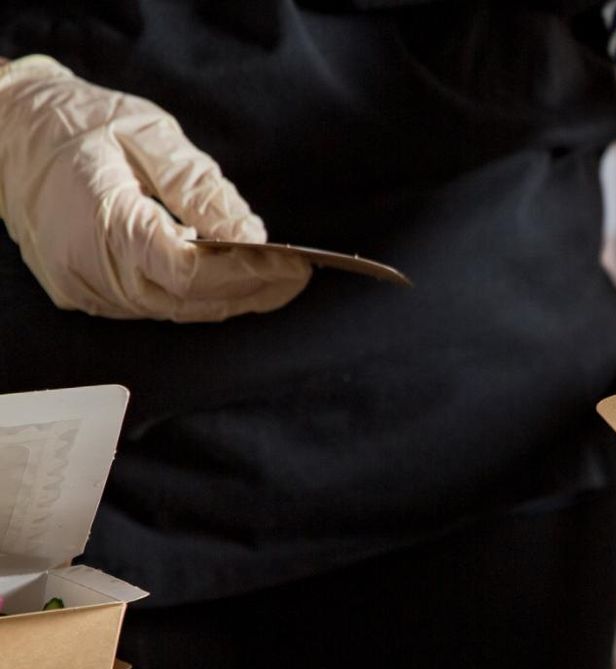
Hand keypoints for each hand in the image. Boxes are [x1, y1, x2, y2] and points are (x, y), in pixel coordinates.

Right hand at [0, 55, 308, 322]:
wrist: (9, 129)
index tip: (294, 265)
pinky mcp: (81, 292)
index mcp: (103, 219)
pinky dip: (190, 296)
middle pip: (187, 300)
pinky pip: (149, 305)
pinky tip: (221, 279)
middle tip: (296, 278)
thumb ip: (200, 187)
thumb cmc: (77, 122)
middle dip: (250, 291)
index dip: (247, 274)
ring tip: (272, 279)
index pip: (189, 271)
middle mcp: (89, 266)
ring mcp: (82, 286)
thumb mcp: (147, 134)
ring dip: (225, 298)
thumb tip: (250, 234)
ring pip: (171, 310)